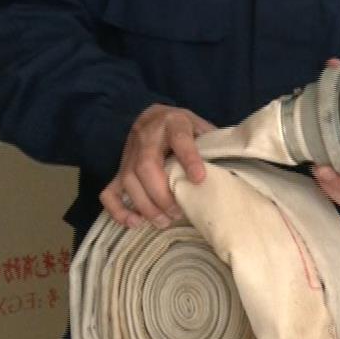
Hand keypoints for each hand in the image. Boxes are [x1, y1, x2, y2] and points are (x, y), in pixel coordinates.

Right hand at [101, 104, 212, 228]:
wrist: (150, 116)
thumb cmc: (180, 126)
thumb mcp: (198, 125)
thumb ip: (211, 141)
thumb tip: (229, 165)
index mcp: (173, 123)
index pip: (180, 139)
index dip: (189, 159)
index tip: (200, 178)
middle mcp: (147, 138)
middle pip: (147, 167)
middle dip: (161, 194)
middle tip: (178, 212)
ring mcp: (129, 155)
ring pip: (128, 181)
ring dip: (145, 206)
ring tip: (164, 221)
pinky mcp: (119, 171)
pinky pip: (110, 193)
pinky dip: (118, 211)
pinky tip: (135, 223)